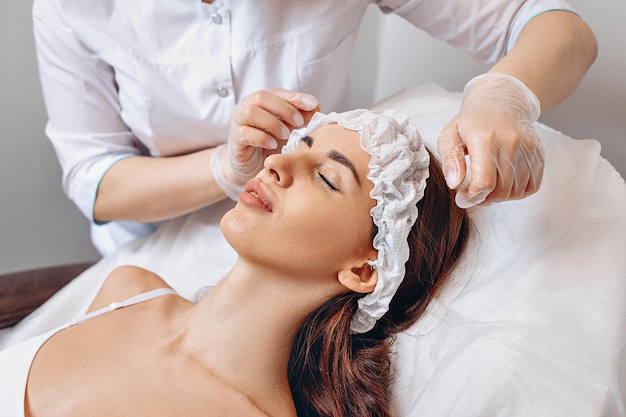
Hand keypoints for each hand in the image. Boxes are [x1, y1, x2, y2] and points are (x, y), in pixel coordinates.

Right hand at [212, 88, 320, 199]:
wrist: (250, 166)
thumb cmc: (269, 144)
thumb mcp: (287, 129)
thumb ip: (299, 117)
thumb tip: (316, 107)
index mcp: (260, 101)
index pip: (277, 92)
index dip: (295, 97)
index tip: (313, 105)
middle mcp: (245, 107)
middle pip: (261, 97)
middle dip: (284, 108)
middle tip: (298, 122)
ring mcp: (237, 123)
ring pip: (250, 112)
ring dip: (273, 123)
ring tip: (286, 134)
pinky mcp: (235, 140)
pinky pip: (245, 133)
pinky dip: (262, 138)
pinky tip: (273, 144)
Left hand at [437, 73, 543, 207]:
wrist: (500, 100)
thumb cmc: (471, 121)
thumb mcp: (449, 135)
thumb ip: (450, 160)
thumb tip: (455, 184)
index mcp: (484, 138)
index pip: (484, 182)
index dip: (472, 197)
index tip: (462, 197)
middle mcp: (510, 142)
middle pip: (500, 190)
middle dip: (483, 198)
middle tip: (472, 192)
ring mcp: (528, 148)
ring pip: (516, 191)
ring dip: (499, 197)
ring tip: (486, 186)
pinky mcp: (538, 153)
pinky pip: (532, 186)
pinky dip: (517, 192)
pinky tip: (503, 183)